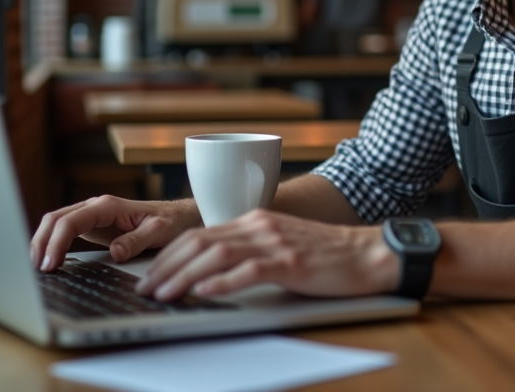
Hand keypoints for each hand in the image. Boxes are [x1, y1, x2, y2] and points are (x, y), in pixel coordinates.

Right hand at [30, 195, 201, 271]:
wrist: (177, 217)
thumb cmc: (169, 222)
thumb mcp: (159, 232)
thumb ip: (137, 240)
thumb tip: (116, 252)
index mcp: (108, 206)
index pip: (71, 221)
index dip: (56, 242)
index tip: (50, 264)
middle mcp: (96, 207)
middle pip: (55, 218)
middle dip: (41, 241)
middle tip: (38, 269)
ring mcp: (92, 215)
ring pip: (56, 222)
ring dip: (43, 241)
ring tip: (37, 267)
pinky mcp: (92, 225)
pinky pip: (64, 230)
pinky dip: (52, 242)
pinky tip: (48, 259)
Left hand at [134, 209, 399, 301]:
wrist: (367, 254)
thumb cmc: (325, 255)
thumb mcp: (280, 244)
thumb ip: (250, 250)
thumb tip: (212, 271)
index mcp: (254, 220)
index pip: (199, 234)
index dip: (169, 255)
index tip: (150, 275)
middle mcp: (260, 225)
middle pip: (200, 242)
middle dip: (167, 266)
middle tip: (146, 288)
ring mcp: (275, 242)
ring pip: (217, 255)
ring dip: (184, 275)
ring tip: (164, 293)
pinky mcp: (290, 262)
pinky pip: (249, 270)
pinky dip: (222, 282)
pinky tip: (205, 291)